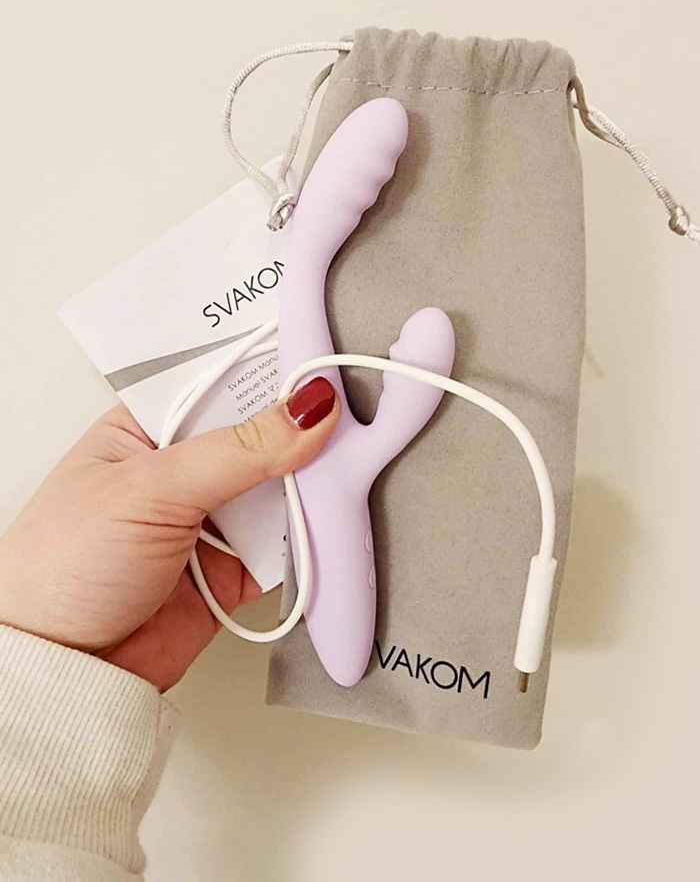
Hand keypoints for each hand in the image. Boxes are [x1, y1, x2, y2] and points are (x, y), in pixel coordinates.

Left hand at [0, 377, 338, 690]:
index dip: (268, 368)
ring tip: (349, 467)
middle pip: (259, 434)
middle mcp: (183, 470)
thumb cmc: (60, 570)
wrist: (66, 672)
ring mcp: (211, 520)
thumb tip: (306, 408)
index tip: (318, 354)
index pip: (219, 382)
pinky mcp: (235, 569)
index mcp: (149, 431)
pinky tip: (333, 520)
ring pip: (280, 488)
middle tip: (348, 415)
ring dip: (311, 483)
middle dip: (301, 429)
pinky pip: (288, 544)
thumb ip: (237, 450)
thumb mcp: (151, 488)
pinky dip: (313, 536)